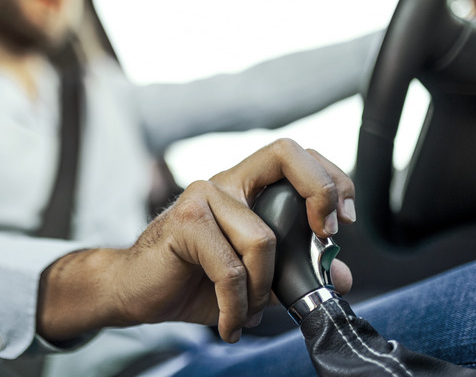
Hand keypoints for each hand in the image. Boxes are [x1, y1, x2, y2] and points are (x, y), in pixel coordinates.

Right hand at [37, 139, 354, 343]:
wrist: (134, 290)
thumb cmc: (190, 280)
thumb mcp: (255, 278)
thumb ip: (296, 271)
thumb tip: (342, 276)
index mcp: (244, 187)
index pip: (294, 156)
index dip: (328, 179)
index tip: (341, 221)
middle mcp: (225, 182)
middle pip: (285, 154)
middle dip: (319, 191)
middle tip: (325, 237)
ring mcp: (202, 197)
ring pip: (262, 239)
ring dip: (262, 290)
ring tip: (247, 313)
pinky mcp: (185, 223)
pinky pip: (231, 269)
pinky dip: (236, 306)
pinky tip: (229, 323)